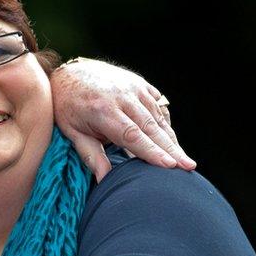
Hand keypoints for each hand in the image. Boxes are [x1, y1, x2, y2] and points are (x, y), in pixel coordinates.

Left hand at [51, 58, 195, 180]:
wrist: (69, 73)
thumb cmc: (68, 106)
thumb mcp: (71, 131)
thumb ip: (90, 155)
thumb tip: (104, 181)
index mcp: (102, 110)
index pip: (132, 135)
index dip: (152, 151)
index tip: (170, 165)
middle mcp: (121, 96)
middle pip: (151, 127)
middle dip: (171, 148)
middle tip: (188, 167)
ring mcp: (133, 87)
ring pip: (157, 117)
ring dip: (170, 138)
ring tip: (182, 159)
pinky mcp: (140, 84)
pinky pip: (158, 105)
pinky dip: (165, 122)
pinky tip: (170, 139)